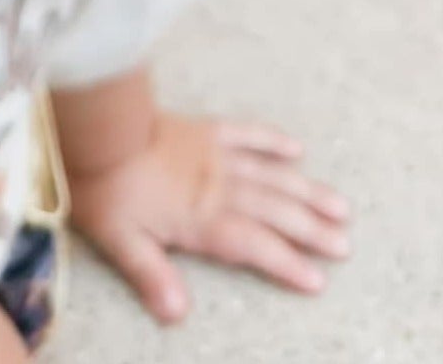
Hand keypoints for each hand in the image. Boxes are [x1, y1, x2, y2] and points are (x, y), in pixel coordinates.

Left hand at [67, 111, 350, 324]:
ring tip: (341, 207)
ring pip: (272, 175)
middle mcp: (219, 187)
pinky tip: (297, 149)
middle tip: (345, 245)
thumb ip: (151, 275)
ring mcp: (216, 155)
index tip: (317, 280)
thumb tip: (176, 315)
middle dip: (311, 231)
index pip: (253, 245)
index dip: (285, 264)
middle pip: (274, 211)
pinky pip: (247, 133)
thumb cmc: (105, 188)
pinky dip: (273, 140)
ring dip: (306, 192)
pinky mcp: (206, 129)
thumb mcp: (120, 239)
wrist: (98, 128)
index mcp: (202, 218)